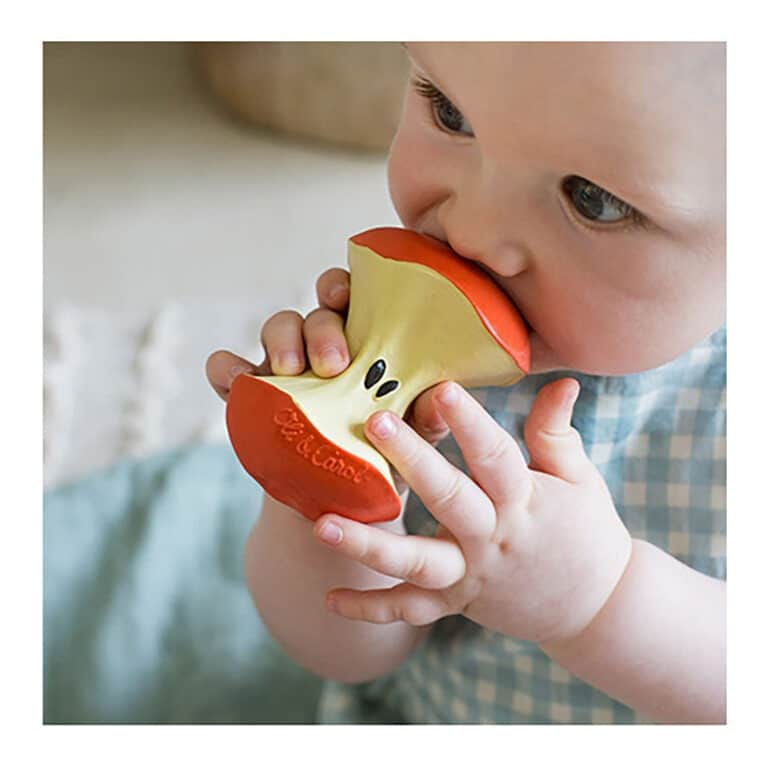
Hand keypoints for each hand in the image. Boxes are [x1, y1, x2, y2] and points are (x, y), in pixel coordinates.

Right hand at [206, 267, 452, 465]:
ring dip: (282, 341)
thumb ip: (426, 418)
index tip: (345, 298)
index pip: (355, 298)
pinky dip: (227, 368)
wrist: (340, 505)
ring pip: (277, 328)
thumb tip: (438, 395)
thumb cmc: (383, 458)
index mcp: (367, 344)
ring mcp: (286, 368)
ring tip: (290, 372)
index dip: (344, 287)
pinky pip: (228, 369)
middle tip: (333, 364)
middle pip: (317, 313)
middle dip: (322, 329)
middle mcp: (324, 347)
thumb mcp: (411, 441)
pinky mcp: (252, 395)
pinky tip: (238, 381)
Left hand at [313, 378, 632, 645]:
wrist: (596, 608)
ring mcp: (470, 576)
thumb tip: (562, 379)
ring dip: (369, 546)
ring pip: (417, 564)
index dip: (470, 424)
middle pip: (449, 500)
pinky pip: (409, 610)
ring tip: (322, 525)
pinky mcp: (455, 603)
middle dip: (413, 461)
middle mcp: (493, 539)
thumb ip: (557, 431)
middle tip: (374, 423)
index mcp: (524, 502)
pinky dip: (370, 608)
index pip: (496, 457)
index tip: (443, 389)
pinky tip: (329, 600)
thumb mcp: (579, 478)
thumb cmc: (587, 531)